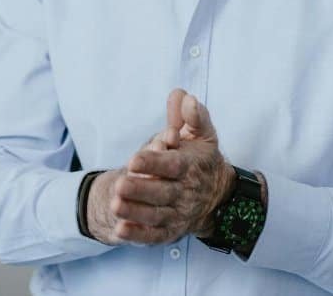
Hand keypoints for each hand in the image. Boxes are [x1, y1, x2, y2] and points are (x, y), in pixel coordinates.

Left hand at [109, 90, 234, 243]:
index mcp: (190, 166)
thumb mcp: (202, 133)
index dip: (154, 163)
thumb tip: (184, 97)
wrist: (218, 194)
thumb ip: (193, 115)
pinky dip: (138, 235)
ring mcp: (178, 213)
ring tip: (115, 205)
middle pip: (162, 193)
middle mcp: (185, 192)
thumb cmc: (201, 158)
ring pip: (156, 215)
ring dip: (135, 212)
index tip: (134, 159)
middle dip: (140, 189)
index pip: (172, 165)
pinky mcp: (171, 230)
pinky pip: (155, 235)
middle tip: (120, 185)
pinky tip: (120, 229)